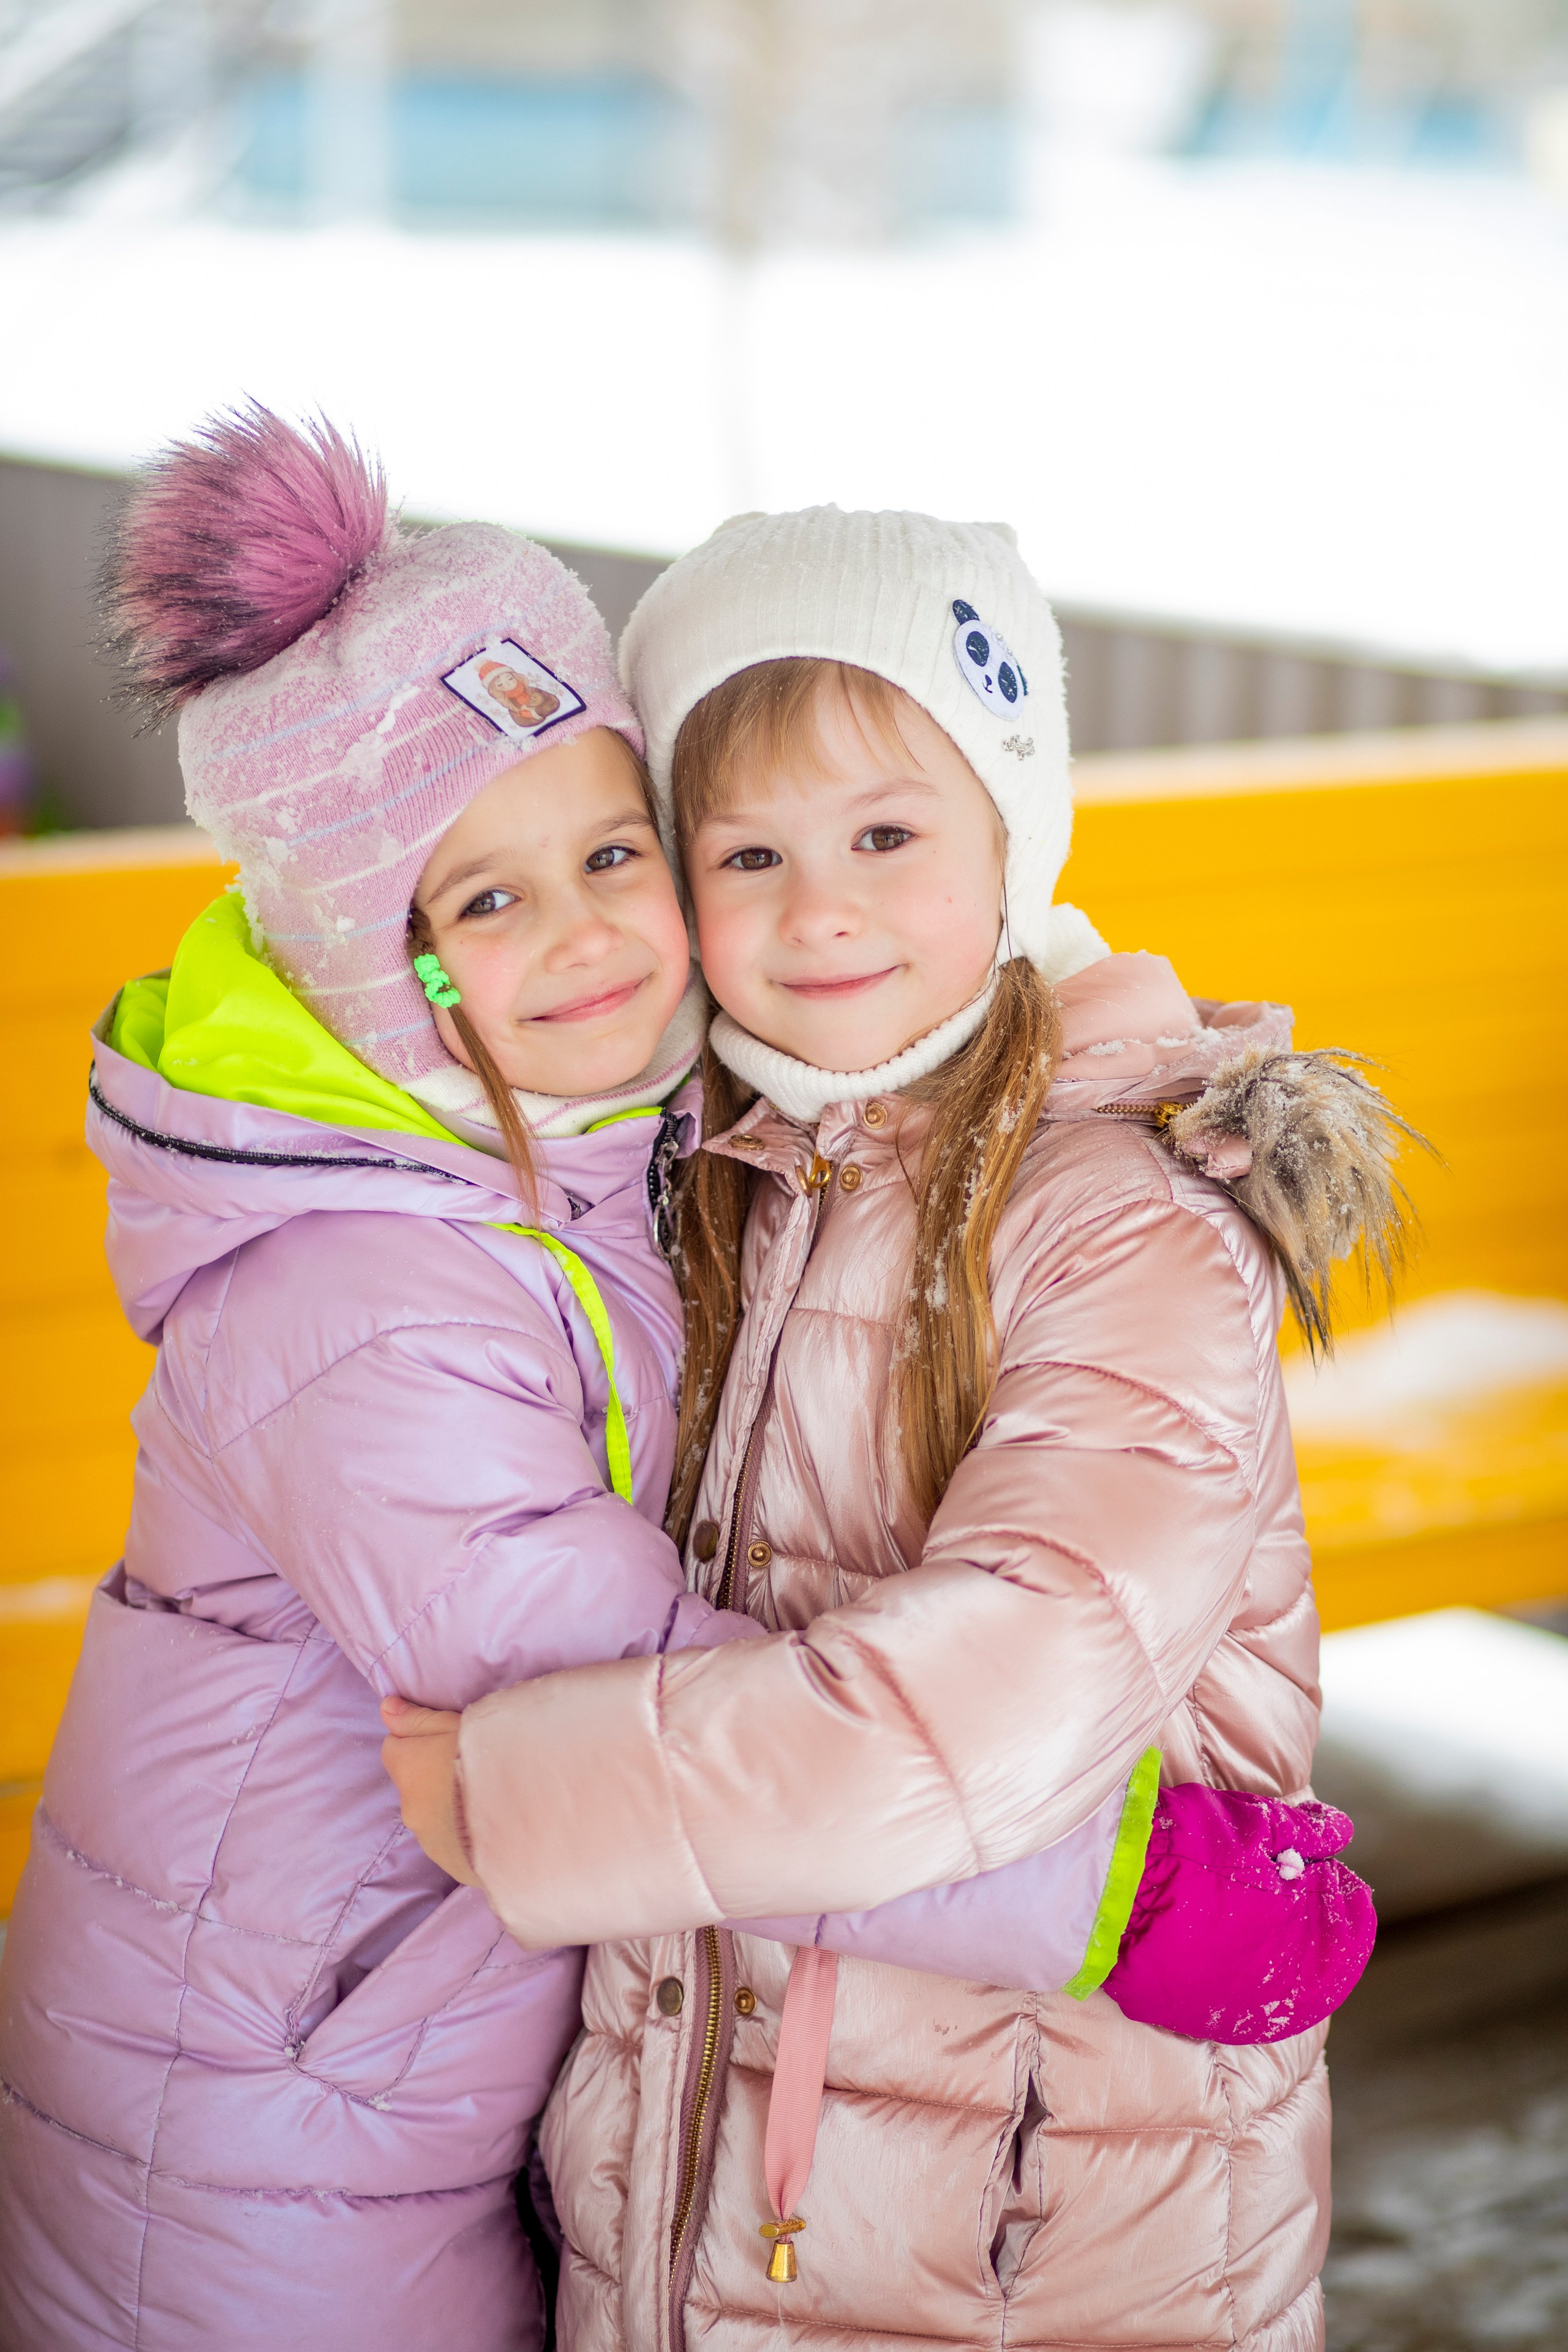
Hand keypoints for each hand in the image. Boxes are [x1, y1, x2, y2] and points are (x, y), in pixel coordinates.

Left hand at [379, 1695, 479, 1886]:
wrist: (529, 1814)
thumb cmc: (492, 1755)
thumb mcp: (456, 1725)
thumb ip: (417, 1719)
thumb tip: (384, 1708)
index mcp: (409, 1769)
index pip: (395, 1748)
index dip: (419, 1741)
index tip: (447, 1740)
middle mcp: (411, 1809)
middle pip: (415, 1786)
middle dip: (436, 1778)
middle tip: (475, 1768)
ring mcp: (431, 1842)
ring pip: (434, 1817)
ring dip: (451, 1808)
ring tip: (490, 1799)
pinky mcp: (452, 1866)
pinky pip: (453, 1845)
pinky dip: (466, 1835)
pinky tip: (494, 1825)